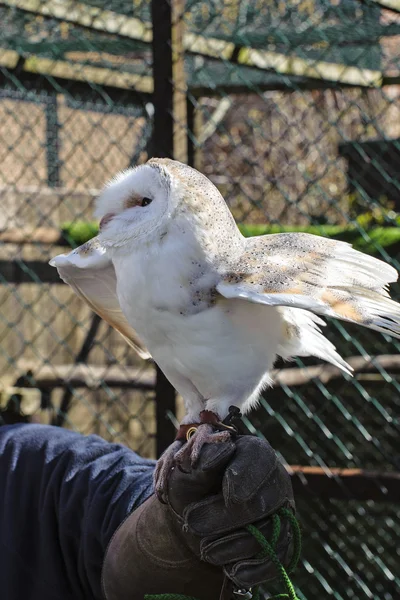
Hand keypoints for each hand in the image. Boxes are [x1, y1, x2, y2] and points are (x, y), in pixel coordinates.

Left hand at [166, 434, 295, 589]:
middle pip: (263, 501)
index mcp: (254, 452)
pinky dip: (256, 569)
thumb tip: (225, 450)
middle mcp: (274, 480)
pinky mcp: (280, 541)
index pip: (260, 460)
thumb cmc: (191, 485)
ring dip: (235, 545)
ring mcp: (281, 512)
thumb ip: (202, 457)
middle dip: (227, 517)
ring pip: (271, 533)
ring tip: (204, 550)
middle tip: (193, 523)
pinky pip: (278, 559)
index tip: (227, 496)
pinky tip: (233, 572)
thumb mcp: (187, 469)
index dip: (243, 478)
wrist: (192, 516)